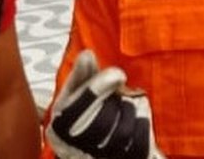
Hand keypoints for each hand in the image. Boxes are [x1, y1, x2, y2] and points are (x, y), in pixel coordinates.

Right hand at [45, 50, 164, 158]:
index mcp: (60, 127)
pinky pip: (140, 144)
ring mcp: (100, 158)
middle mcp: (76, 149)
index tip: (118, 74)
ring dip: (129, 111)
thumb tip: (87, 55)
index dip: (98, 88)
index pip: (76, 108)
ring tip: (125, 102)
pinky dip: (143, 124)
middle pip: (103, 120)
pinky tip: (138, 114)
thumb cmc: (81, 119)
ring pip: (122, 132)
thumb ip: (81, 75)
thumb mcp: (74, 95)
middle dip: (116, 100)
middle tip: (119, 90)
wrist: (90, 151)